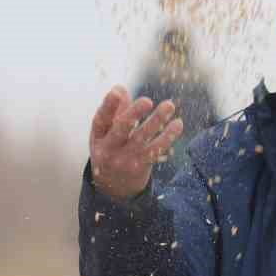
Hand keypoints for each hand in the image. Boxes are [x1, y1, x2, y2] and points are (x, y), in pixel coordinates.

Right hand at [88, 86, 184, 201]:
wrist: (113, 187)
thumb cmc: (111, 149)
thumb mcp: (105, 133)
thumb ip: (114, 110)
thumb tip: (120, 88)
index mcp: (98, 137)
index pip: (101, 119)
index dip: (108, 105)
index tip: (117, 92)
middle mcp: (109, 149)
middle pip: (121, 129)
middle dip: (134, 114)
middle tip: (147, 100)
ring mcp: (125, 159)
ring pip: (142, 138)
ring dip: (157, 120)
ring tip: (169, 105)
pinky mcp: (140, 166)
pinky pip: (156, 150)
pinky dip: (168, 137)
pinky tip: (178, 124)